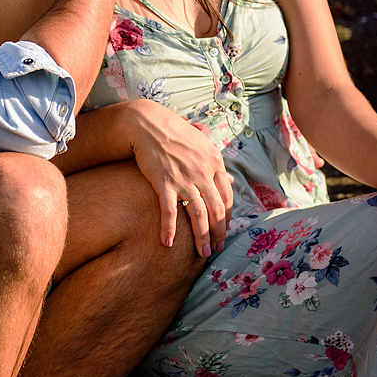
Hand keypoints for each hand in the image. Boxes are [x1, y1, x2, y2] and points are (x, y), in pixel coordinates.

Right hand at [122, 99, 233, 257]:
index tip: (223, 230)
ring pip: (199, 214)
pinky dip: (169, 229)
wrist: (147, 123)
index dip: (226, 217)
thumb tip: (230, 181)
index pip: (226, 196)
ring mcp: (184, 178)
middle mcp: (203, 172)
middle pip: (216, 209)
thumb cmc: (173, 132)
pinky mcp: (164, 183)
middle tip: (216, 249)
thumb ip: (215, 165)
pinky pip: (169, 212)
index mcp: (214, 162)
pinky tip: (167, 243)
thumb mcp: (201, 145)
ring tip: (202, 253)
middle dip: (218, 232)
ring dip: (202, 237)